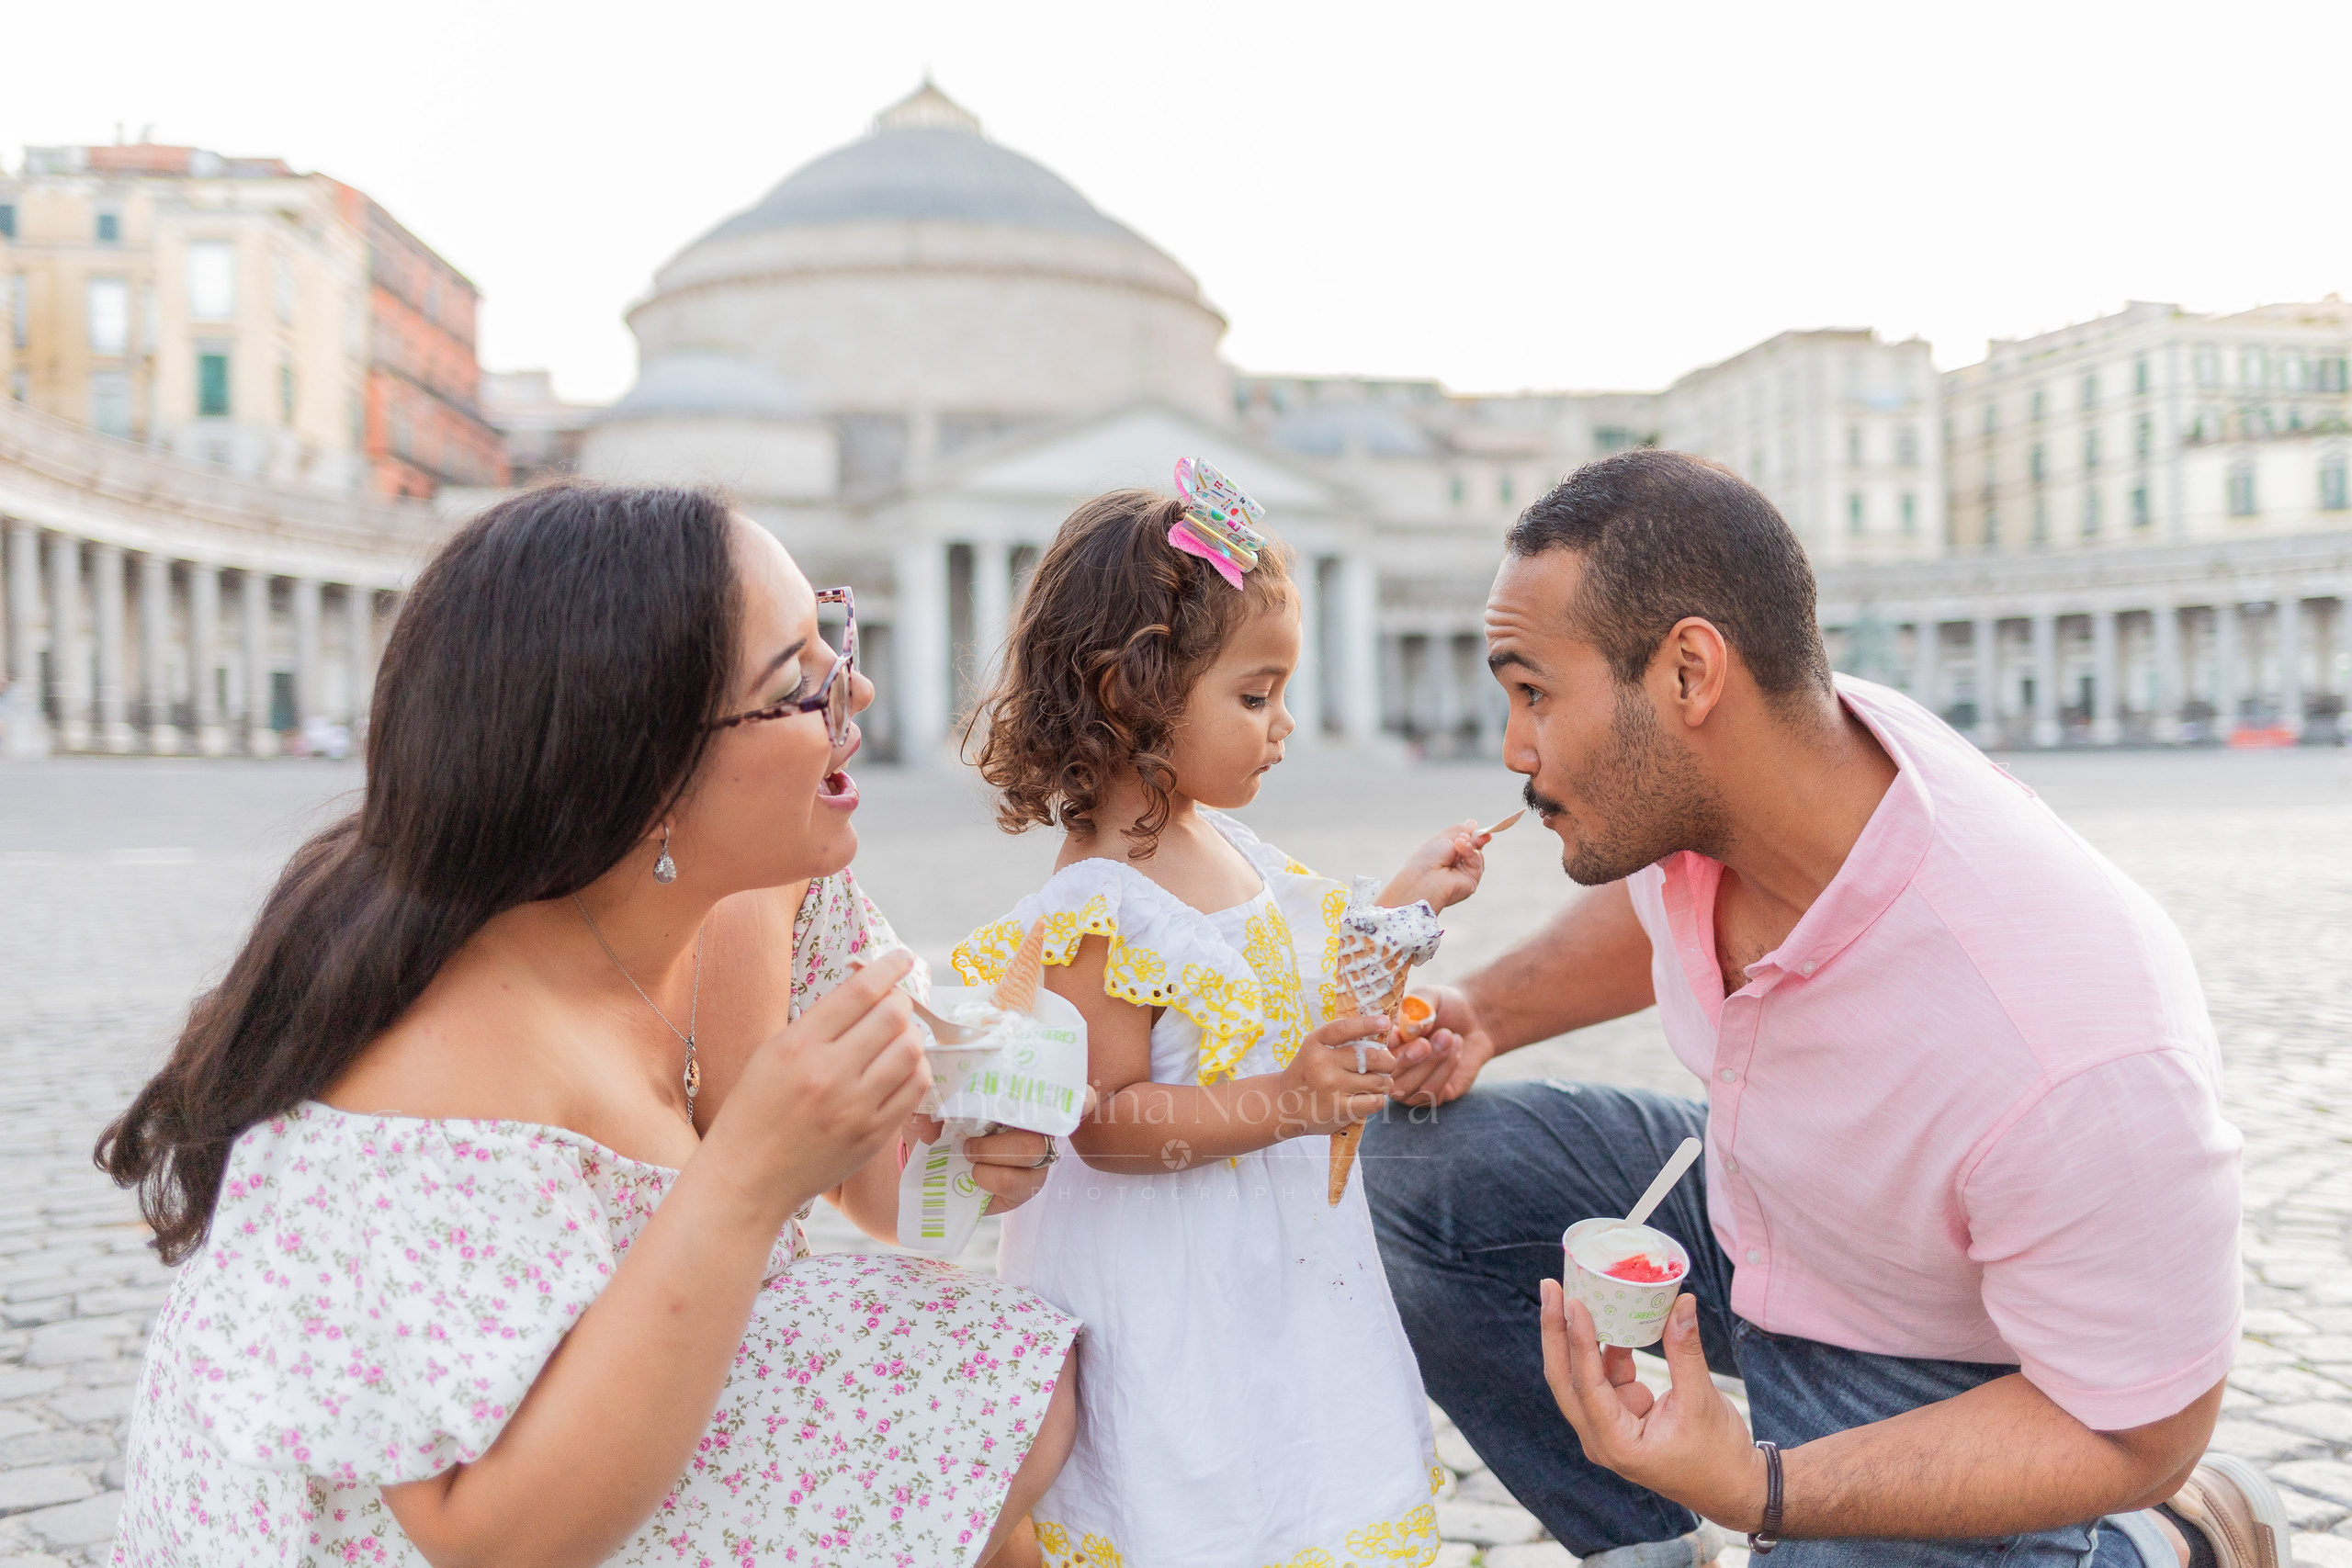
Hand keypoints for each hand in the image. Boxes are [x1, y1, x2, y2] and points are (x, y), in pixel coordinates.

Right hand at [708, 951, 930, 1222]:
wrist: (748, 1178)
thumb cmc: (754, 1112)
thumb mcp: (771, 1054)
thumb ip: (819, 1023)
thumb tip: (868, 989)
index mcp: (798, 1046)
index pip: (860, 992)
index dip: (889, 967)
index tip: (902, 958)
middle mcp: (829, 1074)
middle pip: (893, 1016)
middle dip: (900, 1002)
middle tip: (895, 1004)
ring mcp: (855, 1108)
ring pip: (911, 1050)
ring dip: (911, 1035)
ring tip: (897, 1037)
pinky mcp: (874, 1135)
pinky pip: (915, 1088)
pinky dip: (915, 1069)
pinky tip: (901, 1068)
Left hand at [907, 1087, 1096, 1215]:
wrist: (922, 1167)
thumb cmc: (935, 1128)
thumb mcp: (927, 1110)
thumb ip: (930, 1104)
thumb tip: (934, 1109)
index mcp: (1020, 1102)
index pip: (1068, 1096)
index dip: (1081, 1099)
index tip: (1082, 1098)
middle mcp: (1035, 1129)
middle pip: (1044, 1123)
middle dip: (1002, 1129)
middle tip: (968, 1141)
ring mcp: (1033, 1162)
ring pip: (1033, 1151)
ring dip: (993, 1154)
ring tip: (967, 1156)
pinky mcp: (1025, 1190)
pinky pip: (1019, 1184)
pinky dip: (991, 1178)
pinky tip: (973, 1176)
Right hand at [1277, 1014, 1395, 1135]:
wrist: (1284, 1106)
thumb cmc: (1309, 1074)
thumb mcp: (1315, 1050)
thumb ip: (1341, 1042)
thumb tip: (1381, 1041)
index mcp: (1315, 1043)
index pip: (1344, 1029)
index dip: (1367, 1024)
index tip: (1385, 1021)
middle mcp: (1322, 1063)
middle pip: (1372, 1057)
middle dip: (1387, 1061)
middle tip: (1386, 1065)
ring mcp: (1331, 1087)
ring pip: (1378, 1081)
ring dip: (1384, 1082)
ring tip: (1377, 1083)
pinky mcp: (1340, 1109)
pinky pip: (1375, 1101)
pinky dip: (1379, 1099)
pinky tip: (1370, 1098)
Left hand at [1377, 819, 1486, 912]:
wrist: (1424, 878)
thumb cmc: (1428, 857)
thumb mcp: (1444, 836)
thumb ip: (1461, 829)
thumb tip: (1474, 823)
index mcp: (1447, 854)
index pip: (1465, 843)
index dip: (1473, 836)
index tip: (1480, 830)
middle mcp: (1456, 864)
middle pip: (1474, 849)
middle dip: (1476, 840)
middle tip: (1478, 833)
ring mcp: (1464, 873)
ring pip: (1477, 855)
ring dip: (1470, 845)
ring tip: (1459, 841)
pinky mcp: (1471, 881)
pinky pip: (1477, 863)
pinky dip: (1471, 852)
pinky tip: (1461, 846)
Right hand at [1385, 984, 1493, 1105]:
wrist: (1475, 1018)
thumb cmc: (1444, 1006)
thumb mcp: (1427, 998)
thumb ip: (1414, 1010)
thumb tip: (1406, 1029)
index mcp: (1380, 1043)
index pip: (1369, 1053)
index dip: (1383, 1047)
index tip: (1399, 1034)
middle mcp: (1389, 1068)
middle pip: (1385, 1076)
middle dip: (1406, 1059)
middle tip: (1425, 1043)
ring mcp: (1409, 1086)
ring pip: (1408, 1088)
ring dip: (1430, 1063)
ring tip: (1448, 1037)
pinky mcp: (1432, 1097)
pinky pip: (1430, 1094)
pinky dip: (1445, 1070)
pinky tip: (1456, 1047)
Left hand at [1540, 1283, 1766, 1532]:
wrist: (1732, 1486)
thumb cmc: (1718, 1453)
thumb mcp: (1702, 1399)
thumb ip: (1685, 1351)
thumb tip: (1682, 1301)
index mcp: (1617, 1444)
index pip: (1587, 1387)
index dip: (1578, 1342)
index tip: (1572, 1302)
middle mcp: (1601, 1439)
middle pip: (1566, 1380)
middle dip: (1556, 1332)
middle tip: (1550, 1287)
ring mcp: (1607, 1428)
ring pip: (1580, 1376)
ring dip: (1577, 1336)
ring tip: (1572, 1292)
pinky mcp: (1619, 1416)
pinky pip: (1603, 1376)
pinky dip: (1606, 1348)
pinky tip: (1609, 1317)